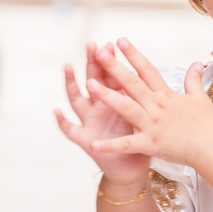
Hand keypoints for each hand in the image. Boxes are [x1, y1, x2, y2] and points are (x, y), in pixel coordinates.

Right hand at [54, 42, 146, 186]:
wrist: (133, 167)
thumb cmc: (140, 138)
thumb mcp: (145, 112)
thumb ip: (146, 91)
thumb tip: (156, 70)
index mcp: (116, 98)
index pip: (112, 74)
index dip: (112, 60)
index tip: (113, 43)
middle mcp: (99, 107)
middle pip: (94, 80)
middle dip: (92, 62)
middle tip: (91, 45)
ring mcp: (90, 121)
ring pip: (77, 99)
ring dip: (72, 83)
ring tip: (68, 66)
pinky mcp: (85, 139)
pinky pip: (71, 130)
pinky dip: (62, 121)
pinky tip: (56, 110)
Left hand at [85, 37, 212, 166]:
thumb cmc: (207, 124)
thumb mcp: (200, 98)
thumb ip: (194, 79)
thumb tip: (197, 63)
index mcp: (166, 95)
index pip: (147, 69)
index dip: (133, 54)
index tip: (120, 40)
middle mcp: (157, 106)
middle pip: (132, 83)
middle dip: (114, 66)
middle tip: (99, 52)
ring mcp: (153, 125)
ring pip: (127, 108)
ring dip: (108, 96)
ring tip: (90, 85)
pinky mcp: (151, 144)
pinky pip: (128, 145)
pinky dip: (110, 145)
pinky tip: (93, 144)